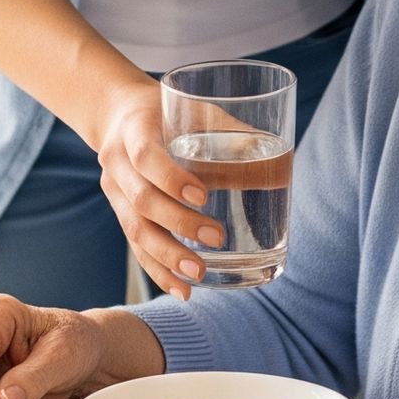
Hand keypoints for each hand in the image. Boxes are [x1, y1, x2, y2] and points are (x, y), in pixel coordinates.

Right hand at [93, 77, 222, 299]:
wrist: (119, 113)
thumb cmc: (169, 109)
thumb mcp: (195, 109)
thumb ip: (231, 133)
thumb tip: (282, 165)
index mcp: (134, 131)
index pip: (146, 157)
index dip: (172, 179)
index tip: (204, 195)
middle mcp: (117, 164)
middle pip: (142, 201)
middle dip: (180, 224)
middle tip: (217, 238)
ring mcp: (115, 191)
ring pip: (135, 230)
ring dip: (168, 257)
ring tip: (198, 276)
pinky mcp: (121, 212)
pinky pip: (136, 246)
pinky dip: (158, 270)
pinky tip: (181, 289)